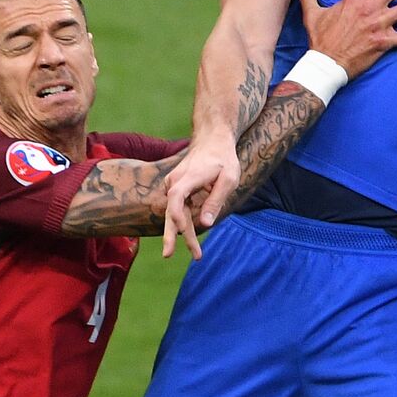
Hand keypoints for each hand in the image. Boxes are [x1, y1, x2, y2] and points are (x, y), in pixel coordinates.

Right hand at [161, 135, 237, 259]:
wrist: (212, 141)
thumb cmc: (223, 159)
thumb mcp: (228, 179)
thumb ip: (216, 200)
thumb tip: (205, 223)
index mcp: (188, 177)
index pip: (176, 197)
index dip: (177, 214)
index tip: (182, 229)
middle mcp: (175, 181)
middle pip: (172, 211)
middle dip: (171, 234)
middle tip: (168, 255)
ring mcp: (173, 185)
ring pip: (175, 213)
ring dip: (182, 233)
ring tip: (196, 253)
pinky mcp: (176, 189)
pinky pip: (179, 209)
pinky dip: (185, 223)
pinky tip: (193, 236)